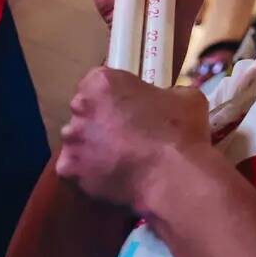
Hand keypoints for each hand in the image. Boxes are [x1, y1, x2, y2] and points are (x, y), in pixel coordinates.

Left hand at [56, 66, 208, 210]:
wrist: (172, 175)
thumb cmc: (179, 129)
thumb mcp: (185, 96)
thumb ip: (164, 95)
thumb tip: (163, 103)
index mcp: (103, 82)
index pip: (100, 82)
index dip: (117, 94)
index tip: (132, 105)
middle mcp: (80, 107)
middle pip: (86, 110)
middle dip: (102, 119)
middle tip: (128, 132)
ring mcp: (72, 140)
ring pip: (80, 140)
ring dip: (95, 145)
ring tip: (122, 157)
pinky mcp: (70, 169)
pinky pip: (79, 168)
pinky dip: (92, 171)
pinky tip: (115, 174)